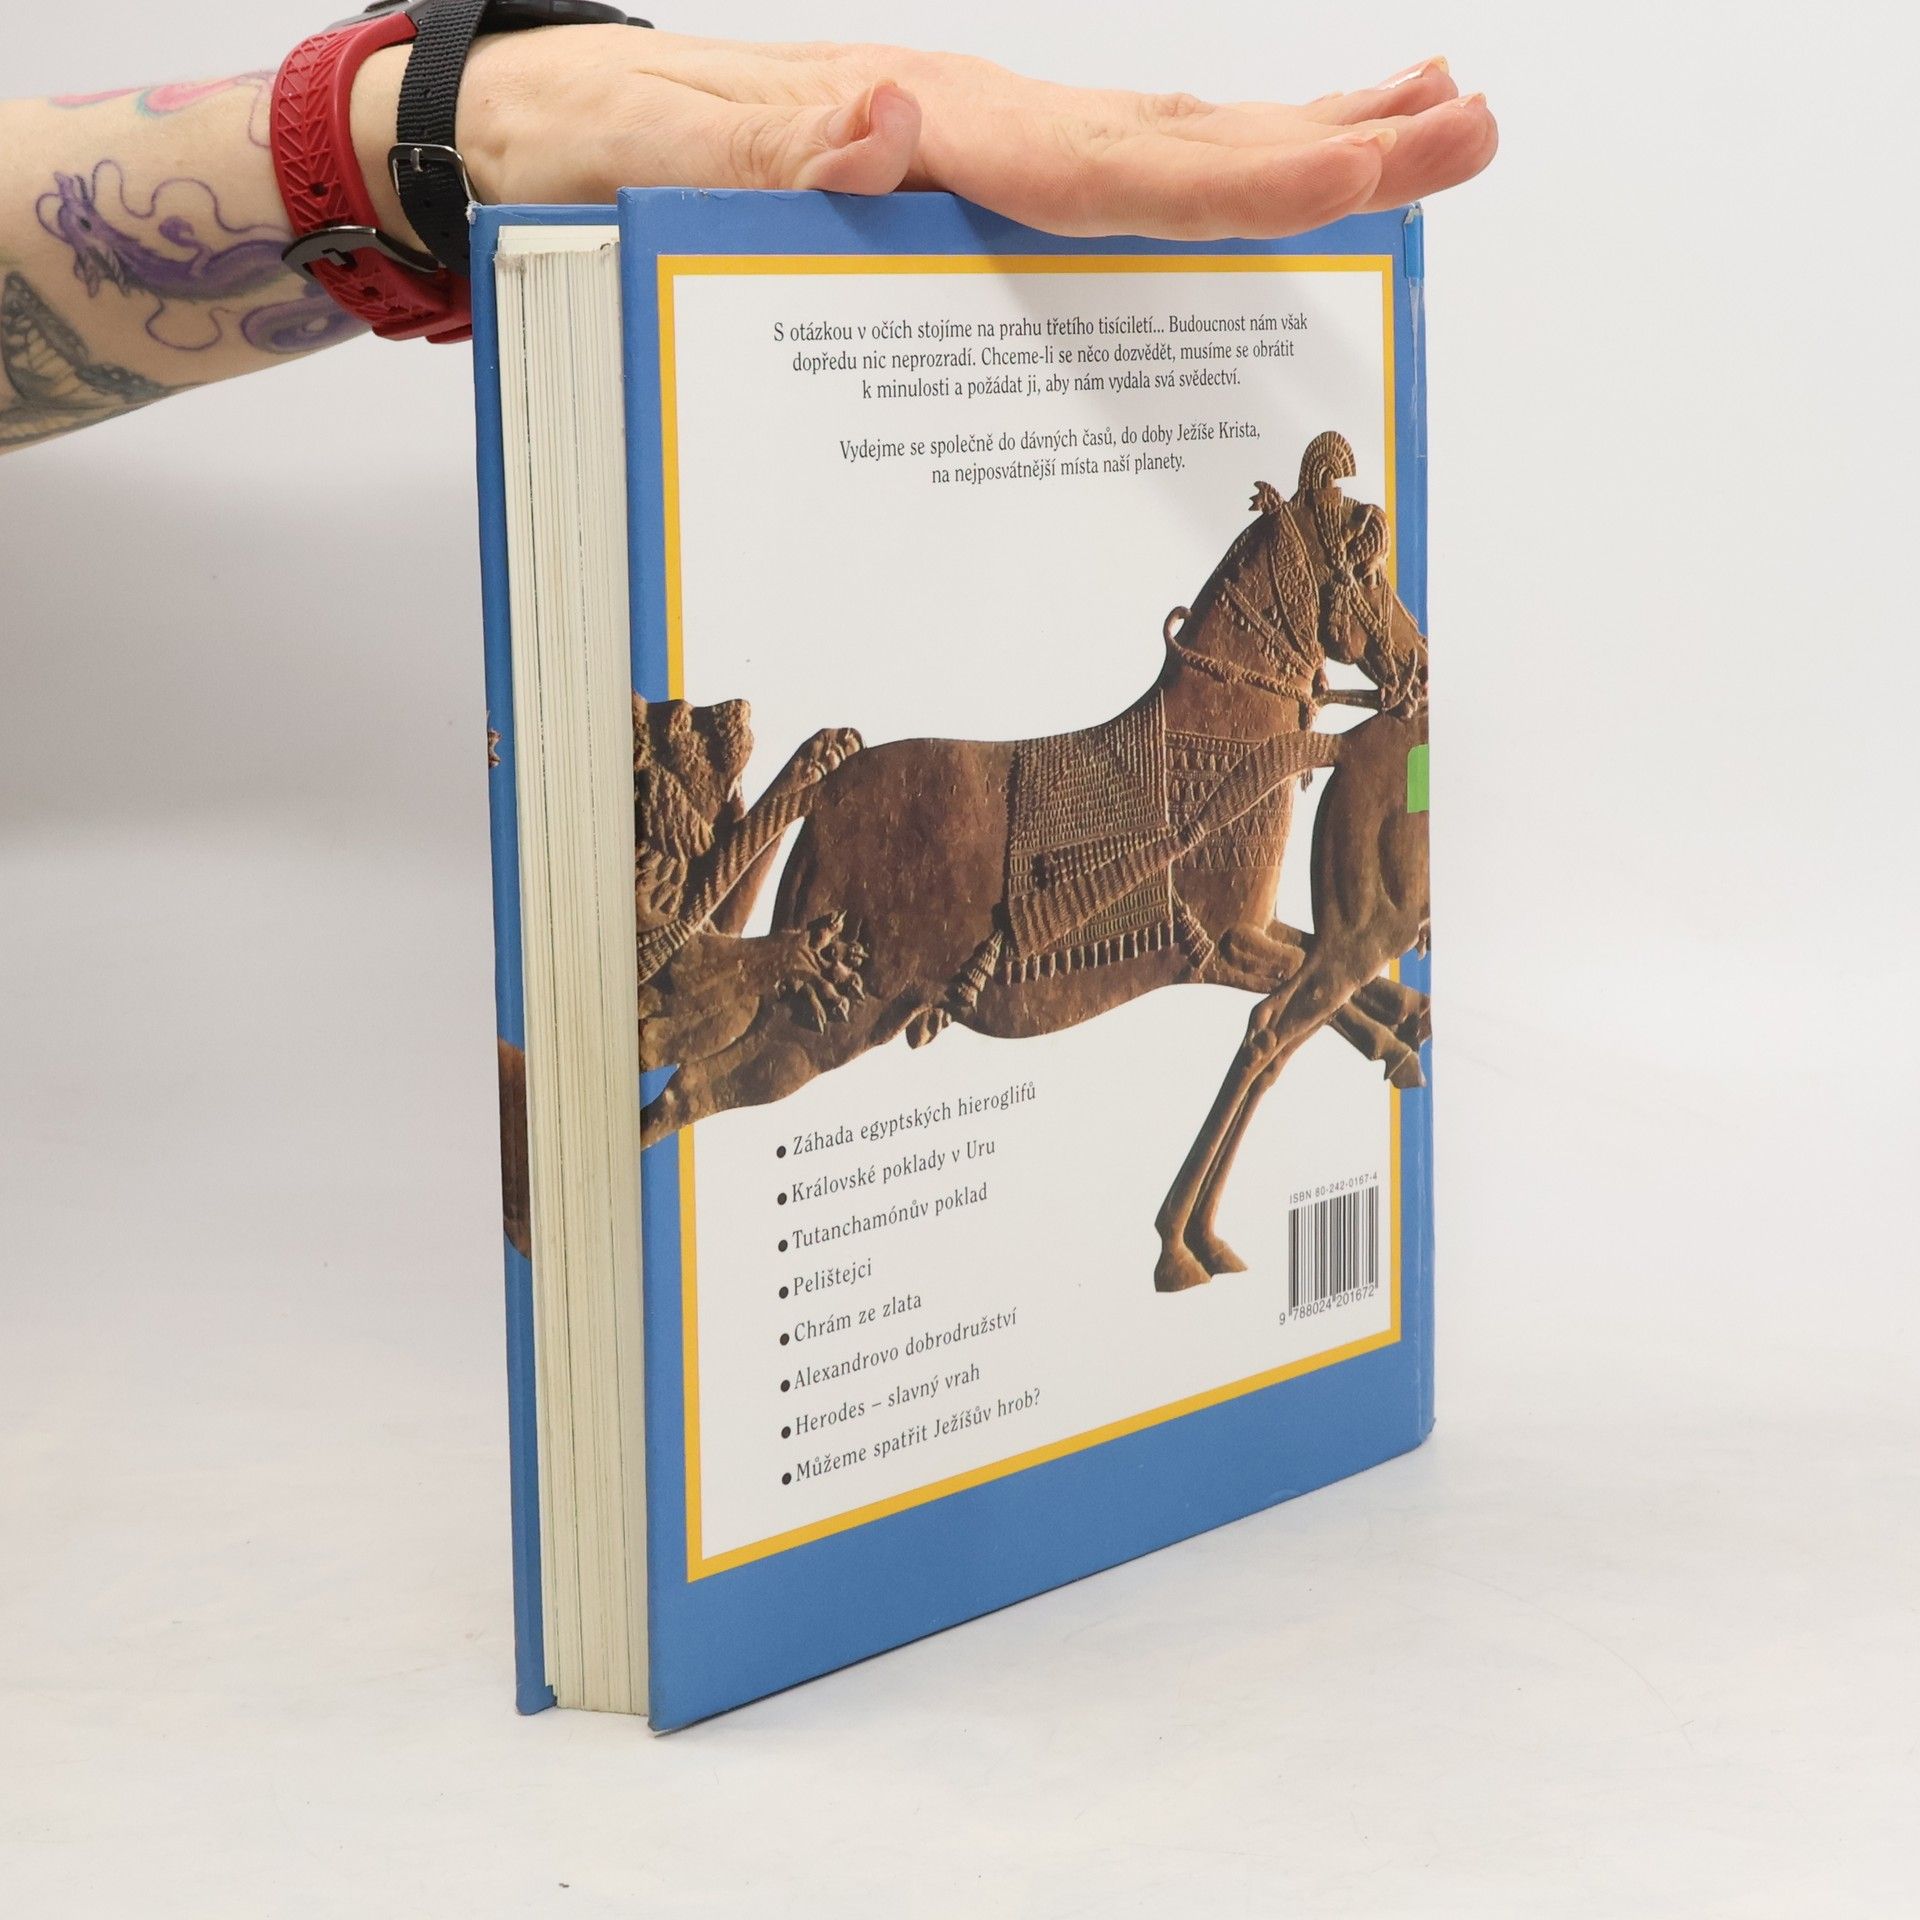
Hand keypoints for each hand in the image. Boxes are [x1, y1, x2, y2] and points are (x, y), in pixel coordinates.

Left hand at [351, 30, 1494, 247]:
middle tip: (1471, 126)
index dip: (1250, 177)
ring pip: (1156, 151)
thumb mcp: (662, 157)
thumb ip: (779, 148)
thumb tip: (894, 126)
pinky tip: (1237, 181)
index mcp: (931, 137)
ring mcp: (972, 153)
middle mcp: (974, 132)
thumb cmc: (598, 153)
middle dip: (1328, 143)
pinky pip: (1096, 189)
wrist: (540, 128)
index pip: (1118, 168)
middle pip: (1175, 143)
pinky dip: (1188, 182)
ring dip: (1287, 149)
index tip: (1378, 167)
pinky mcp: (954, 186)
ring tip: (1411, 123)